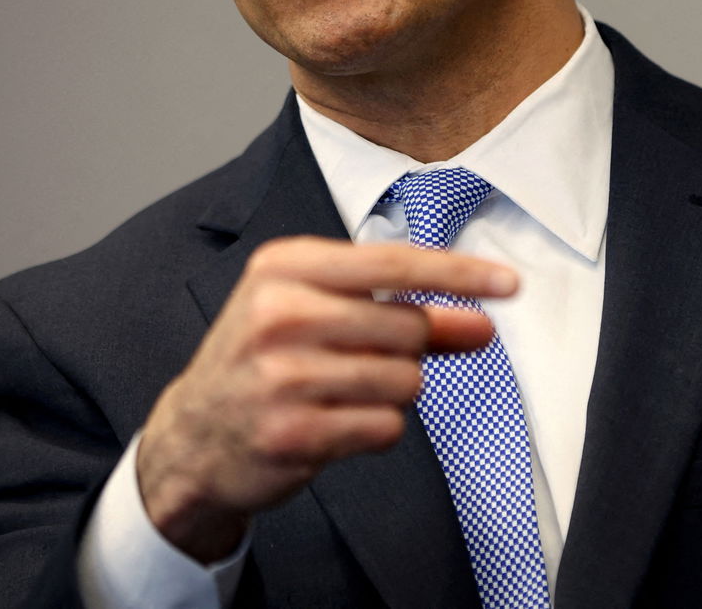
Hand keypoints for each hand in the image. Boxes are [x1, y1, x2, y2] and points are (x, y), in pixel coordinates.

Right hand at [136, 236, 516, 561]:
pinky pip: (385, 427)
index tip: (510, 283)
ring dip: (393, 393)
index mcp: (284, 267)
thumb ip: (403, 311)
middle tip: (372, 359)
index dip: (460, 274)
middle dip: (413, 349)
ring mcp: (281, 376)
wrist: (192, 438)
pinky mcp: (292, 433)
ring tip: (343, 393)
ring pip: (404, 381)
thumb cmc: (266, 361)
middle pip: (407, 326)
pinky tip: (335, 423)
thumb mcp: (320, 314)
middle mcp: (278, 314)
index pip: (394, 262)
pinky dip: (376, 429)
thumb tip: (482, 323)